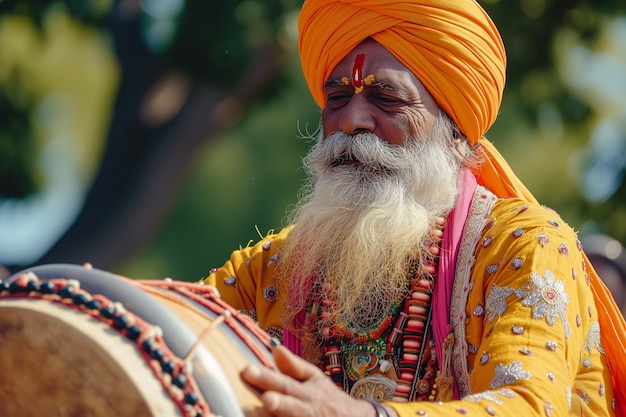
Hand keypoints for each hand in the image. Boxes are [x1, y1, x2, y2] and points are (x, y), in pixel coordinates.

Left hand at [241, 345, 394, 416]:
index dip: (267, 378)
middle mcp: (308, 409)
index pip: (284, 383)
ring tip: (264, 409)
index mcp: (307, 392)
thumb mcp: (314, 379)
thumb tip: (275, 349)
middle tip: (266, 398)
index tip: (247, 370)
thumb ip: (294, 367)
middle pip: (290, 406)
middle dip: (278, 403)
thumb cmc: (326, 397)